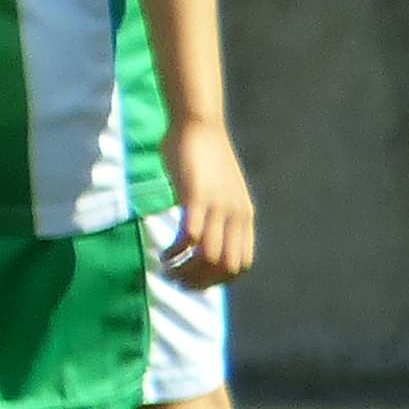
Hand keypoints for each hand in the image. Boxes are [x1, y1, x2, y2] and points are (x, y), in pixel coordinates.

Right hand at [160, 121, 253, 287]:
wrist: (199, 126)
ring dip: (185, 271)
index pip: (241, 264)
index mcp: (245, 216)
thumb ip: (218, 215)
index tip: (196, 282)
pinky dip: (176, 253)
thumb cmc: (205, 158)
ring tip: (167, 270)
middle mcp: (236, 215)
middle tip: (178, 282)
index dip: (219, 280)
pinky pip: (191, 238)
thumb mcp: (221, 192)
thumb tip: (203, 238)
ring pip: (208, 257)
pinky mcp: (196, 198)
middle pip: (225, 267)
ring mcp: (218, 207)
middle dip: (200, 282)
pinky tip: (164, 253)